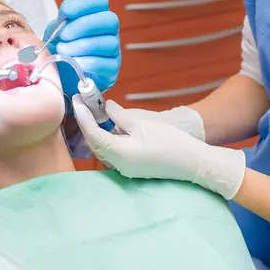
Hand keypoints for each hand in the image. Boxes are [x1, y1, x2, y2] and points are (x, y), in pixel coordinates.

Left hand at [45, 0, 119, 93]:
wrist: (59, 75)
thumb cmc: (60, 48)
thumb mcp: (55, 30)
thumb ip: (61, 19)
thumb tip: (66, 13)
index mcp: (96, 15)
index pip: (100, 1)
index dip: (83, 4)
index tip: (65, 13)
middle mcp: (109, 31)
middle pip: (109, 20)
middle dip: (83, 26)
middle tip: (64, 35)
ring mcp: (113, 51)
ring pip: (109, 43)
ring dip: (81, 46)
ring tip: (63, 51)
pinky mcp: (112, 70)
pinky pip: (107, 64)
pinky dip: (88, 63)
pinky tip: (75, 63)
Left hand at [73, 98, 245, 198]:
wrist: (192, 162)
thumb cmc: (169, 141)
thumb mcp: (141, 124)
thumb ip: (119, 116)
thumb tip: (105, 107)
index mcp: (118, 153)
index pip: (92, 133)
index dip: (83, 116)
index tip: (77, 100)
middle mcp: (117, 164)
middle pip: (94, 143)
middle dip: (88, 123)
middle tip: (83, 104)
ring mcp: (124, 169)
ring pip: (103, 148)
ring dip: (97, 131)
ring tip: (95, 112)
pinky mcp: (132, 168)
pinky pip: (112, 153)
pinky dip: (108, 139)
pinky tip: (111, 127)